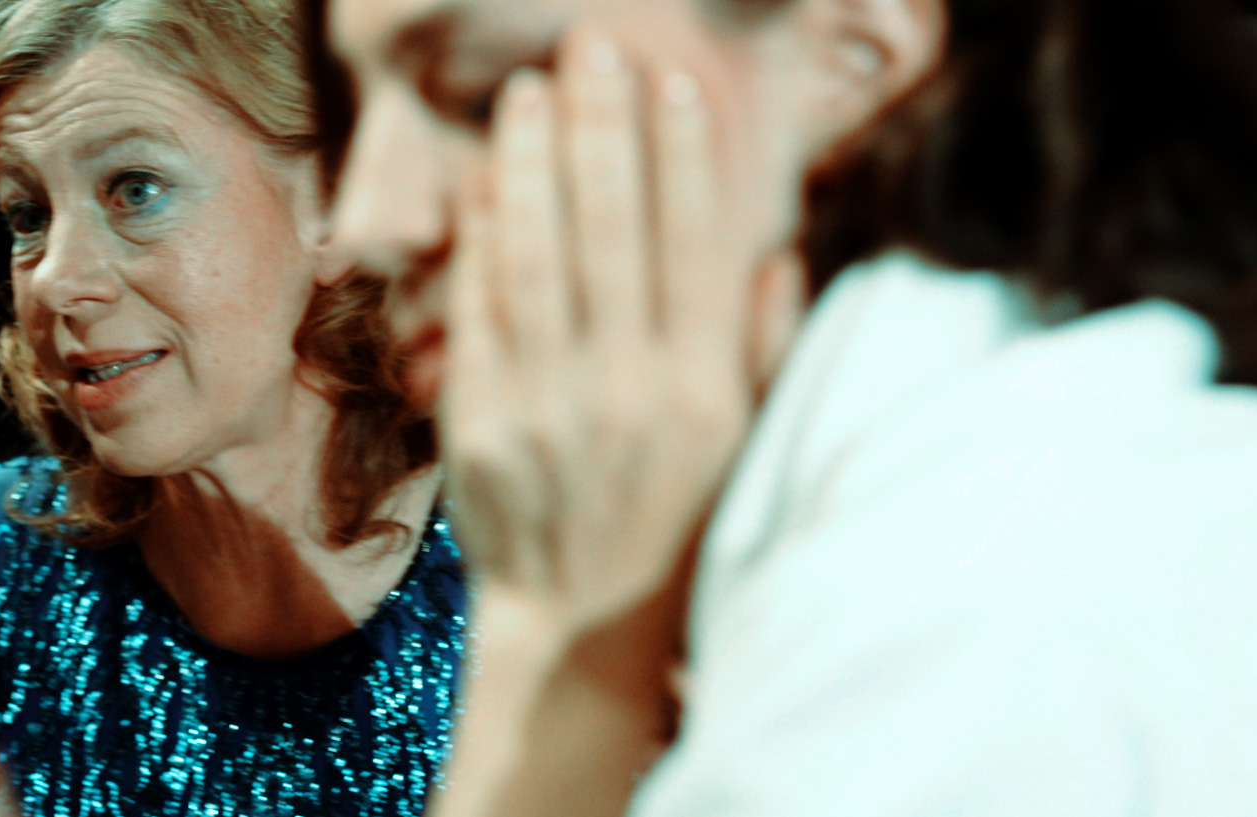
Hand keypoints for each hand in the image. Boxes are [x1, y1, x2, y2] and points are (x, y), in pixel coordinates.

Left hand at [441, 27, 757, 637]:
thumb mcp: (744, 443)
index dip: (684, 159)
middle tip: (593, 49)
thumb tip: (775, 248)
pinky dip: (484, 238)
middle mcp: (627, 389)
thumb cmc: (671, 519)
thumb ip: (762, 346)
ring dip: (536, 162)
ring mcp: (548, 406)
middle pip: (612, 232)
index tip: (674, 84)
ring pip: (538, 257)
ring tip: (532, 90)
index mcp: (701, 387)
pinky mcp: (481, 423)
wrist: (581, 621)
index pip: (694, 246)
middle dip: (604, 129)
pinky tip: (490, 177)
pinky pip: (481, 311)